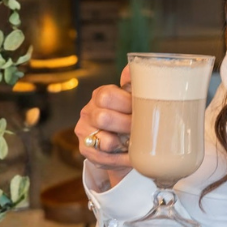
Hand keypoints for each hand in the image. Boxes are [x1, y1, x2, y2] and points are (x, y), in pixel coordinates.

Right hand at [76, 65, 132, 186]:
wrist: (123, 144)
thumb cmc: (130, 117)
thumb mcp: (133, 98)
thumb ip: (135, 83)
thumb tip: (134, 67)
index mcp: (100, 95)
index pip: (107, 95)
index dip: (127, 103)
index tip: (142, 108)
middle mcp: (88, 112)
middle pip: (103, 118)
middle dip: (126, 124)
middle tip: (141, 128)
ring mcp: (84, 132)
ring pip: (105, 141)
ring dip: (125, 144)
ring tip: (137, 143)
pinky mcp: (86, 150)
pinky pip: (105, 158)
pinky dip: (122, 159)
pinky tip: (132, 156)